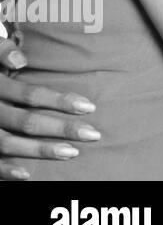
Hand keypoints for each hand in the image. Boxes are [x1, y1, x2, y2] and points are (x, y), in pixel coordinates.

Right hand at [0, 39, 100, 179]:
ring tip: (71, 152)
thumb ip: (1, 51)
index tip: (89, 107)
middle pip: (26, 121)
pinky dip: (5, 169)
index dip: (60, 101)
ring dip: (41, 150)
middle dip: (61, 129)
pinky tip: (28, 174)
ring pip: (9, 143)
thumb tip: (20, 59)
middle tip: (92, 135)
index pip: (30, 95)